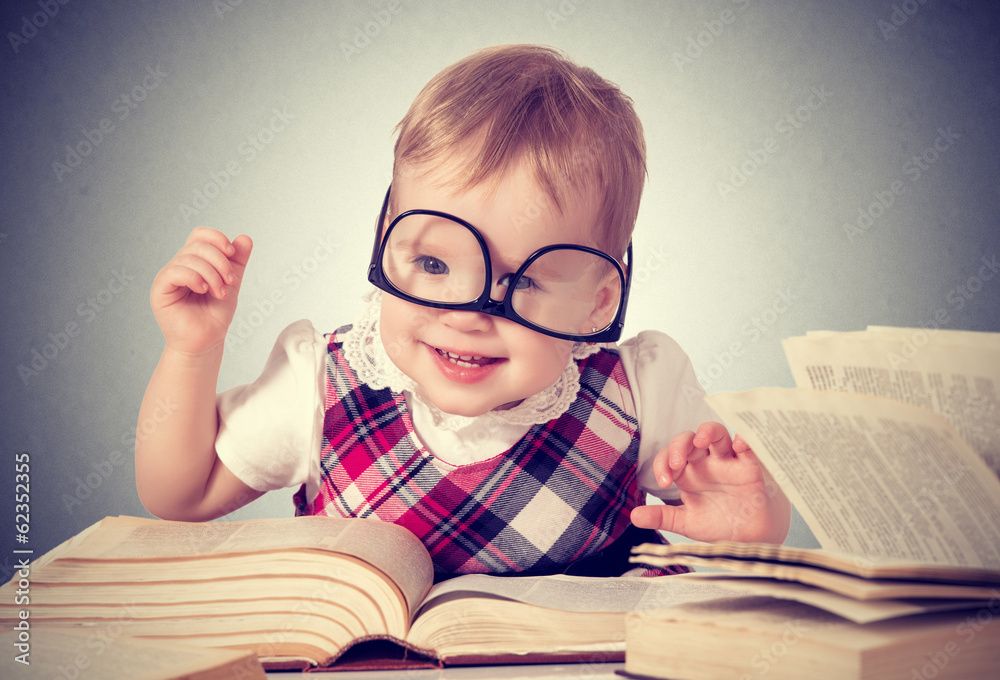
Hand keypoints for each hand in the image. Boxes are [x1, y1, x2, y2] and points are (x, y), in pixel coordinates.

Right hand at [150, 227, 252, 354]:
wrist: (207, 340)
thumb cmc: (215, 314)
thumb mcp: (232, 283)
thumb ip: (238, 261)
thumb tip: (245, 238)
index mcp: (194, 261)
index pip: (200, 235)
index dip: (216, 238)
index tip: (232, 253)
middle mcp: (179, 265)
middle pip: (198, 245)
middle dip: (220, 261)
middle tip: (230, 281)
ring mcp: (168, 276)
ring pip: (189, 258)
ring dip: (211, 274)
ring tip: (220, 293)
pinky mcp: (160, 289)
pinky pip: (175, 271)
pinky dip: (194, 277)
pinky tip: (203, 290)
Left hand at [630, 421, 789, 542]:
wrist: (749, 539)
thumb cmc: (717, 524)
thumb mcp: (686, 523)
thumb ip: (662, 518)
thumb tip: (634, 516)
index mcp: (688, 474)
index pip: (668, 457)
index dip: (662, 464)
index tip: (663, 482)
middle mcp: (706, 464)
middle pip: (690, 440)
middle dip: (680, 446)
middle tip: (677, 464)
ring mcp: (728, 463)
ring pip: (717, 435)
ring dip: (708, 432)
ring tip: (701, 440)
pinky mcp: (750, 468)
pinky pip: (749, 449)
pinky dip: (745, 441)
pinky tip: (739, 444)